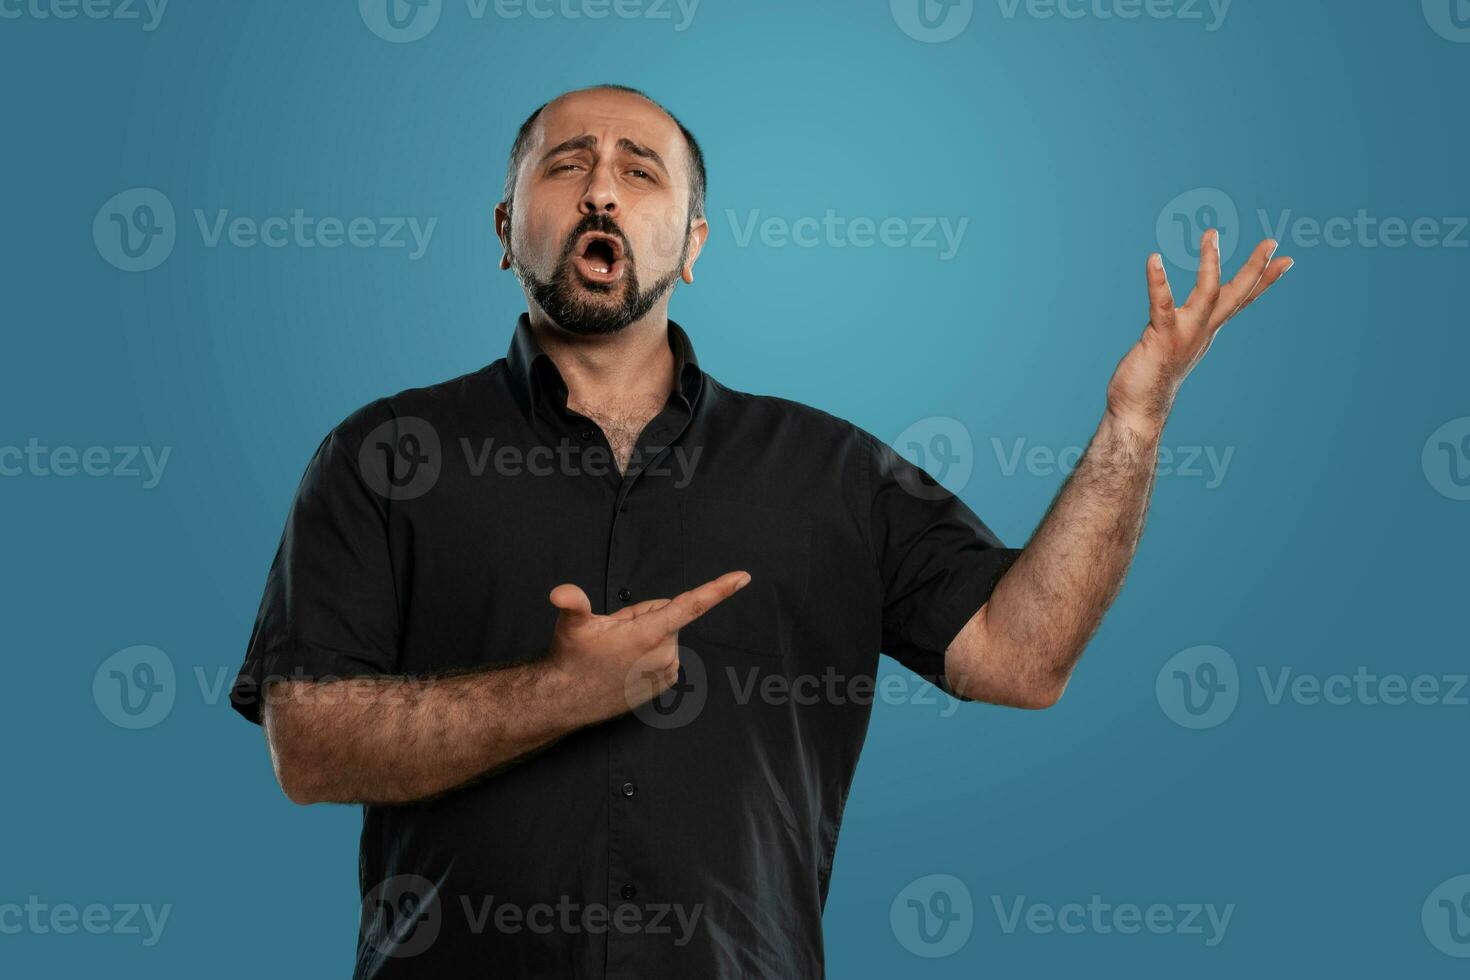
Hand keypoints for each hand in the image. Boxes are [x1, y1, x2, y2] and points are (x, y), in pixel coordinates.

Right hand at [545, 570, 750, 725]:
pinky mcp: (666, 683)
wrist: (568, 698)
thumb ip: (572, 603)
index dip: (719, 589)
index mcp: (651, 632)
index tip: (742, 577)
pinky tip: (627, 663)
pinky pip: (665, 653)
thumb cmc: (573, 659)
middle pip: (665, 614)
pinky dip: (650, 653)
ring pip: (665, 634)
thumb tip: (561, 593)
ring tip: (618, 650)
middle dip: (644, 616)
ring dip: (645, 636)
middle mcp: (665, 653)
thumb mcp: (573, 625)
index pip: (692, 604)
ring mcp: (668, 671)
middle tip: (615, 632)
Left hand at [1106, 230, 1292, 433]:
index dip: (1263, 280)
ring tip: (1212, 234)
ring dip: (1211, 263)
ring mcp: (1185, 334)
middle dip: (1256, 269)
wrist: (1138, 411)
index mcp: (1206, 330)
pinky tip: (1154, 259)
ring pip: (1207, 293)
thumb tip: (1181, 320)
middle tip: (1273, 241)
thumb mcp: (1175, 346)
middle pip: (1236, 295)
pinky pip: (1162, 304)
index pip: (1240, 300)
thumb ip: (1181, 329)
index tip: (1287, 260)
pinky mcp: (1162, 337)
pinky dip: (1158, 281)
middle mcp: (1201, 331)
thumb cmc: (1151, 377)